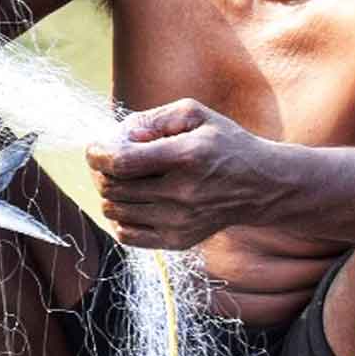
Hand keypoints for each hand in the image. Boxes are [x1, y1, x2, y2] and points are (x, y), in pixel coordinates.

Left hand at [86, 99, 282, 250]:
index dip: (97, 154)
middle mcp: (181, 194)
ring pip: (115, 212)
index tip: (94, 148)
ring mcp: (180, 222)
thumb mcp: (194, 114)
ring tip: (122, 178)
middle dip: (101, 171)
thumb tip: (120, 135)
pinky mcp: (179, 241)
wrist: (260, 186)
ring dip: (109, 193)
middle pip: (114, 187)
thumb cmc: (223, 143)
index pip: (122, 163)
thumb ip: (153, 119)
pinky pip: (127, 235)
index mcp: (184, 157)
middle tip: (108, 159)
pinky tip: (131, 201)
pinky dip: (119, 217)